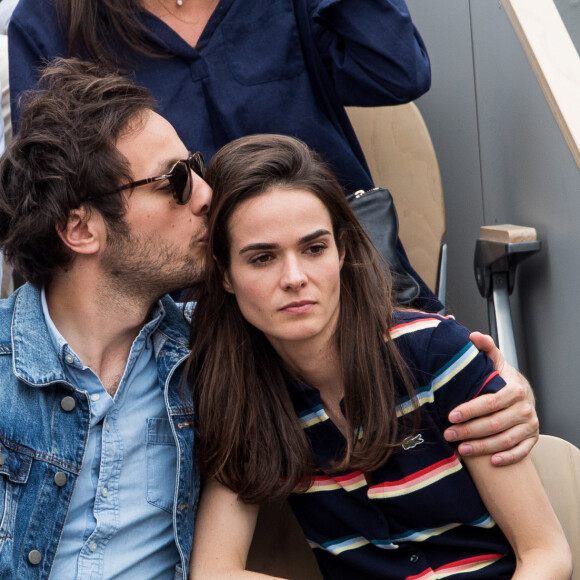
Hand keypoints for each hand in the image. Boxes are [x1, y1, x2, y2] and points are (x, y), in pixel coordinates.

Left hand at [443, 332, 538, 465]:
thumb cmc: (501, 378)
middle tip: (449, 434)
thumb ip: (484, 348)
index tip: (450, 415)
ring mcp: (529, 425)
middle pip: (495, 423)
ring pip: (505, 440)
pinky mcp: (531, 439)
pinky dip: (507, 458)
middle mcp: (524, 408)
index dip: (470, 409)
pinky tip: (491, 462)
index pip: (490, 402)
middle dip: (469, 430)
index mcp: (514, 389)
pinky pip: (521, 452)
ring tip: (461, 449)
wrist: (522, 393)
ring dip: (482, 447)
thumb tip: (472, 336)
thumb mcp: (494, 361)